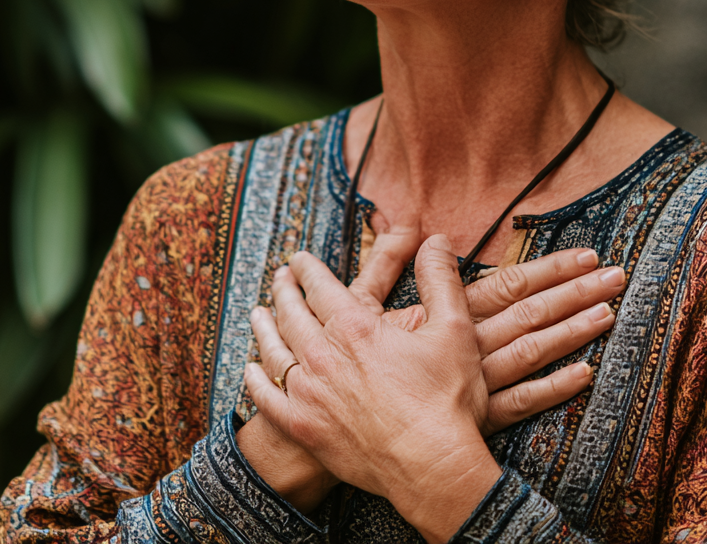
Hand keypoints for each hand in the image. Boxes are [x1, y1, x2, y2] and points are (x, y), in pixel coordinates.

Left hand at [239, 227, 623, 513]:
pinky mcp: (306, 430)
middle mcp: (324, 356)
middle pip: (292, 314)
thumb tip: (437, 240)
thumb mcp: (454, 328)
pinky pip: (269, 401)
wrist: (433, 467)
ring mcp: (310, 395)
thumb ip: (440, 279)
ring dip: (264, 328)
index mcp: (355, 328)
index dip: (307, 270)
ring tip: (258, 313)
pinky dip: (257, 382)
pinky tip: (252, 371)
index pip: (320, 287)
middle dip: (283, 291)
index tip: (298, 259)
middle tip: (279, 278)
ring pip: (276, 352)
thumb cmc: (447, 398)